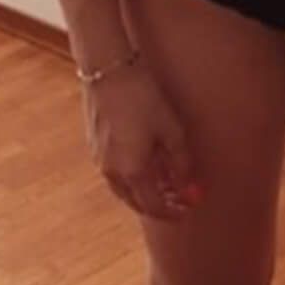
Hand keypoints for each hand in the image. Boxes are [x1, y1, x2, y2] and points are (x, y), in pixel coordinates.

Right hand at [82, 59, 203, 222]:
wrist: (109, 72)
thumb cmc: (143, 98)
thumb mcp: (172, 131)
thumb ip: (182, 165)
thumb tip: (189, 188)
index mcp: (133, 172)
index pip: (154, 208)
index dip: (173, 213)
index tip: (188, 210)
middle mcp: (113, 172)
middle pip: (137, 203)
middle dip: (159, 205)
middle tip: (179, 200)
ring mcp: (100, 160)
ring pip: (124, 190)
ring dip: (144, 192)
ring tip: (164, 182)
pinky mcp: (95, 147)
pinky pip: (115, 174)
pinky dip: (132, 178)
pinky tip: (145, 164)